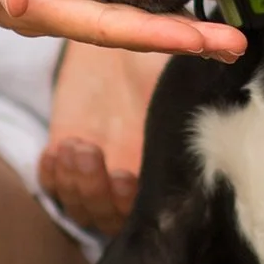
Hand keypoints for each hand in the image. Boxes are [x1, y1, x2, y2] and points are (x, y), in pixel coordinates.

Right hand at [0, 0, 245, 59]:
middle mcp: (59, 12)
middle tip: (237, 41)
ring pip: (132, 16)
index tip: (198, 42)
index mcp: (36, 10)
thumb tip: (17, 0)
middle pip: (131, 30)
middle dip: (183, 39)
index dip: (153, 35)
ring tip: (232, 26)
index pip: (105, 28)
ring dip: (179, 23)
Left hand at [39, 44, 167, 234]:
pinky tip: (58, 148)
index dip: (129, 205)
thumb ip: (186, 106)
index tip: (123, 175)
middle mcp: (125, 180)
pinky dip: (52, 176)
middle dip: (95, 193)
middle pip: (107, 218)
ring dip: (74, 182)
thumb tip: (211, 101)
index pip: (145, 212)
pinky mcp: (65, 158)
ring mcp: (93, 172)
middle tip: (92, 151)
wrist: (119, 45)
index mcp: (158, 168)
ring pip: (78, 208)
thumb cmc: (155, 65)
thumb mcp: (176, 82)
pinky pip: (52, 186)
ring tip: (76, 145)